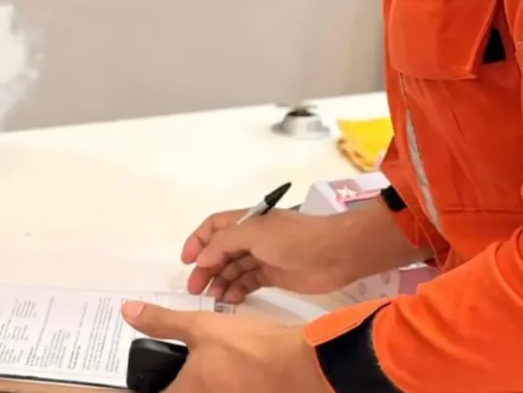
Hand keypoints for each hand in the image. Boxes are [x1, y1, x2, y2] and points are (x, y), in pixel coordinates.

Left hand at [122, 301, 327, 392]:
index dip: (146, 386)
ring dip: (196, 381)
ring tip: (196, 362)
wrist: (295, 364)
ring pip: (204, 390)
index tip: (141, 378)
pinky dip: (217, 381)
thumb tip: (127, 312)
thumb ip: (163, 321)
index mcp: (187, 392)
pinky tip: (223, 365)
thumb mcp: (200, 326)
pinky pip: (224, 389)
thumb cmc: (244, 346)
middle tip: (167, 364)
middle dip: (172, 381)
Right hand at [181, 208, 351, 302]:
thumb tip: (202, 258)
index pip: (213, 227)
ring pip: (233, 268)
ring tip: (213, 298)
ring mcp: (263, 257)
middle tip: (195, 289)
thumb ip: (224, 243)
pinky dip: (237, 290)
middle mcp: (251, 237)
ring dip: (220, 281)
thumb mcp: (255, 233)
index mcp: (246, 221)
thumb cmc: (294, 239)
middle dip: (206, 267)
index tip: (186, 262)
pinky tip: (230, 300)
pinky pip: (247, 282)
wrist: (335, 253)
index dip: (197, 241)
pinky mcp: (273, 275)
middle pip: (220, 251)